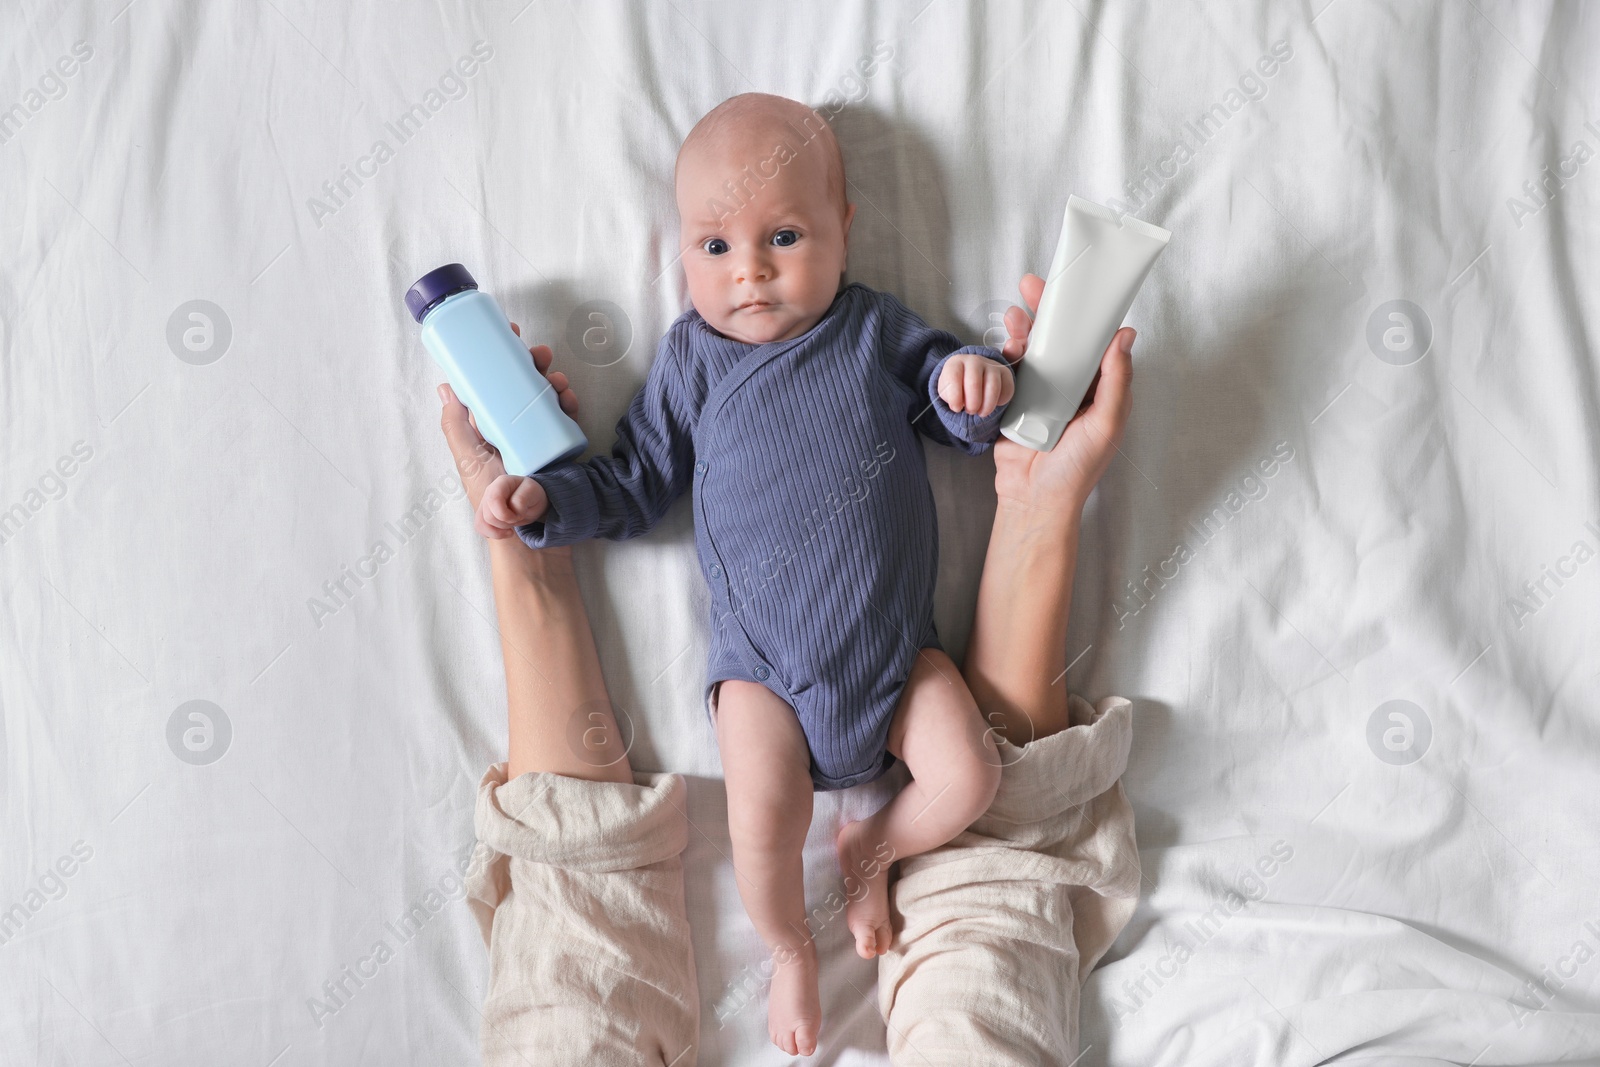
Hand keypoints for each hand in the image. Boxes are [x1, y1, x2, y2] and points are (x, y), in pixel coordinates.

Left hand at [436, 322, 578, 537]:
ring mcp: (536, 439)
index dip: (499, 359)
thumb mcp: (470, 460)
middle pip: (521, 387)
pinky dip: (567, 403)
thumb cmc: (494, 502)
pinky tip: (569, 399)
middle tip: (540, 354)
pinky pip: (564, 419)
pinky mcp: (559, 449)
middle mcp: (510, 430)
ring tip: (557, 379)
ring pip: (544, 398)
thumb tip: (445, 388)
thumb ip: (456, 427)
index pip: (491, 385)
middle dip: (531, 366)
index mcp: (485, 430)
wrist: (531, 534)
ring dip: (551, 382)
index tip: (508, 337)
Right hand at [475, 474, 548, 538]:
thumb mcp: (533, 493)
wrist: (531, 500)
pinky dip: (492, 534)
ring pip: (482, 523)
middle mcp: (489, 491)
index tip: (519, 516)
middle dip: (506, 523)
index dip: (505, 514)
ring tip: (511, 526)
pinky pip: (480, 527)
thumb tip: (512, 511)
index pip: (493, 499)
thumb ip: (521, 500)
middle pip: (489, 516)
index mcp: (501, 482)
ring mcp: (484, 502)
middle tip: (517, 518)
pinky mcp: (483, 513)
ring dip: (499, 530)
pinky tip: (504, 531)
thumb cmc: (532, 495)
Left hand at [937, 352, 1014, 415]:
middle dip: (972, 404)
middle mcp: (974, 361)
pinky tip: (993, 404)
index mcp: (956, 363)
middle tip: (970, 411)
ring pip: (993, 387)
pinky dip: (1001, 401)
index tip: (956, 408)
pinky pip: (1007, 388)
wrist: (969, 377)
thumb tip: (957, 405)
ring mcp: (991, 365)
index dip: (955, 397)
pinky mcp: (1005, 372)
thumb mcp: (946, 391)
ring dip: (987, 406)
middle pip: (974, 384)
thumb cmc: (957, 386)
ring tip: (981, 412)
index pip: (954, 377)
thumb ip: (949, 396)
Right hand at [991, 273, 1134, 517]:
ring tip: (1013, 318)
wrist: (1035, 499)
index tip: (1073, 290)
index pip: (1093, 343)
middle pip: (1060, 340)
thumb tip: (1125, 335)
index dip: (1083, 314)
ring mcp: (1042, 394)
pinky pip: (1012, 372)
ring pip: (1034, 351)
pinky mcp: (1016, 403)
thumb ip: (1116, 380)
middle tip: (1031, 287)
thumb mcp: (1107, 423)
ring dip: (1023, 331)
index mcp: (1099, 389)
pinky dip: (1007, 356)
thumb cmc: (1078, 468)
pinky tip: (1005, 347)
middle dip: (1045, 312)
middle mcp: (1072, 387)